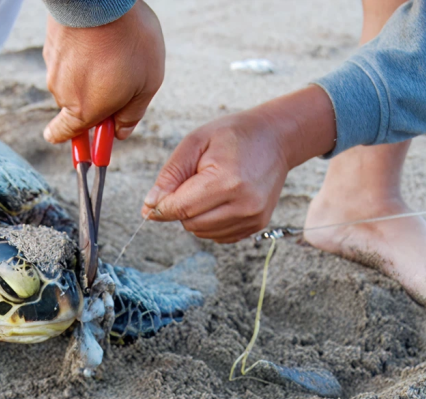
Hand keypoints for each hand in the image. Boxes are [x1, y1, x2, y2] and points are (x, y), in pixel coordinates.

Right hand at [42, 0, 164, 142]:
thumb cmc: (129, 42)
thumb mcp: (147, 85)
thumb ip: (132, 115)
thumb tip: (120, 133)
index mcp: (83, 111)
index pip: (63, 136)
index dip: (78, 143)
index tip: (91, 142)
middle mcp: (61, 93)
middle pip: (75, 107)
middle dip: (95, 100)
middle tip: (122, 82)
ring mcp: (53, 66)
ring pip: (72, 79)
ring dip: (89, 73)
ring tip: (115, 52)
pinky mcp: (51, 43)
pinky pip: (68, 57)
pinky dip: (82, 53)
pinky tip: (101, 38)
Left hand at [142, 86, 336, 242]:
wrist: (275, 138)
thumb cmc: (233, 136)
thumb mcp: (195, 143)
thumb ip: (170, 176)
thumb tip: (149, 206)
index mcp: (227, 182)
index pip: (180, 208)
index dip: (161, 207)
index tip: (153, 200)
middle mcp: (243, 205)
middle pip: (189, 223)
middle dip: (180, 208)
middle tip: (190, 183)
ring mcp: (253, 218)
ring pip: (202, 233)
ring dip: (195, 216)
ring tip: (208, 189)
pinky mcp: (257, 225)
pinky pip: (218, 236)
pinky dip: (210, 222)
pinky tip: (219, 200)